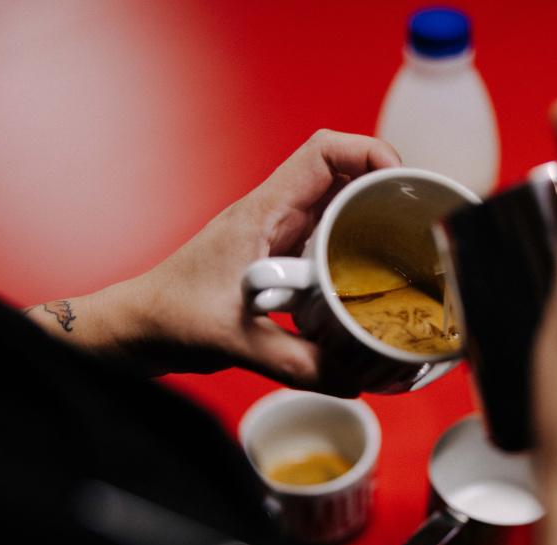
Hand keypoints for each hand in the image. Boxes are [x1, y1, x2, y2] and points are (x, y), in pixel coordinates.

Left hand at [22, 130, 400, 395]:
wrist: (139, 328)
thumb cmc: (170, 316)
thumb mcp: (236, 341)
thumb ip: (298, 363)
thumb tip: (357, 380)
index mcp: (264, 213)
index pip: (323, 153)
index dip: (368, 152)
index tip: (400, 180)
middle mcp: (276, 216)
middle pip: (343, 175)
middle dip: (385, 188)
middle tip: (417, 219)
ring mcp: (279, 237)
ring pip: (339, 207)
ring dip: (373, 218)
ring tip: (406, 246)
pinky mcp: (281, 261)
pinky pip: (329, 240)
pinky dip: (357, 250)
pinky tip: (372, 282)